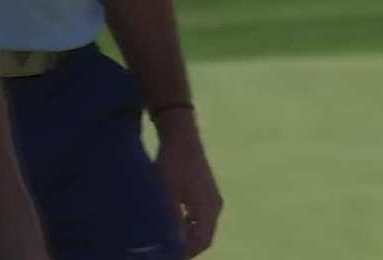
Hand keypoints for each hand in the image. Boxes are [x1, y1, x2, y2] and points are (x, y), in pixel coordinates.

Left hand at [154, 111, 221, 257]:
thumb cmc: (172, 163)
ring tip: (169, 241)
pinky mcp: (208, 191)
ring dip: (189, 236)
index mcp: (208, 208)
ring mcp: (213, 198)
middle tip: (169, 251)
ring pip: (203, 227)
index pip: (201, 241)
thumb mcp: (167, 193)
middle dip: (188, 247)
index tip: (171, 256)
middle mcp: (215, 206)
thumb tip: (172, 243)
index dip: (187, 253)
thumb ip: (171, 220)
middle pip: (205, 236)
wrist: (181, 135)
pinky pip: (202, 217)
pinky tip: (174, 224)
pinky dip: (190, 225)